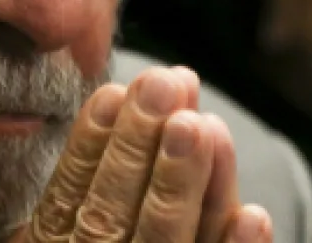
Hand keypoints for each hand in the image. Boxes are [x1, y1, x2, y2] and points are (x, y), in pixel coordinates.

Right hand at [15, 66, 272, 242]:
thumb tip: (114, 102)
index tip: (114, 92)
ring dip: (183, 185)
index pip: (68, 201)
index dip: (89, 146)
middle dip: (140, 147)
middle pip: (116, 216)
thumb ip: (76, 200)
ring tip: (203, 124)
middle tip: (165, 85)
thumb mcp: (57, 240)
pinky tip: (254, 215)